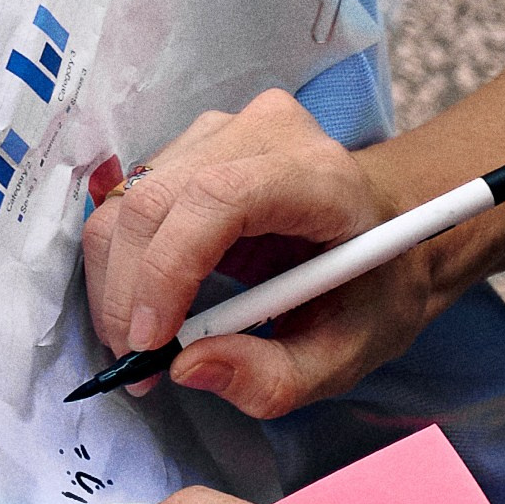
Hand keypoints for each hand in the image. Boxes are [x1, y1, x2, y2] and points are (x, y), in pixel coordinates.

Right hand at [83, 91, 440, 417]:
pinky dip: (123, 256)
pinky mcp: (190, 139)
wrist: (388, 225)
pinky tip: (147, 298)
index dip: (170, 268)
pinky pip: (130, 195)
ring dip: (116, 275)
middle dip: (127, 288)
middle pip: (157, 197)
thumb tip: (185, 366)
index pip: (218, 199)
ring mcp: (220, 127)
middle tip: (132, 361)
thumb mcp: (348, 354)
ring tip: (138, 337)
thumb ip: (275, 376)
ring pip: (129, 196)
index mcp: (318, 177)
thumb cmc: (375, 288)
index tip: (150, 343)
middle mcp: (261, 132)